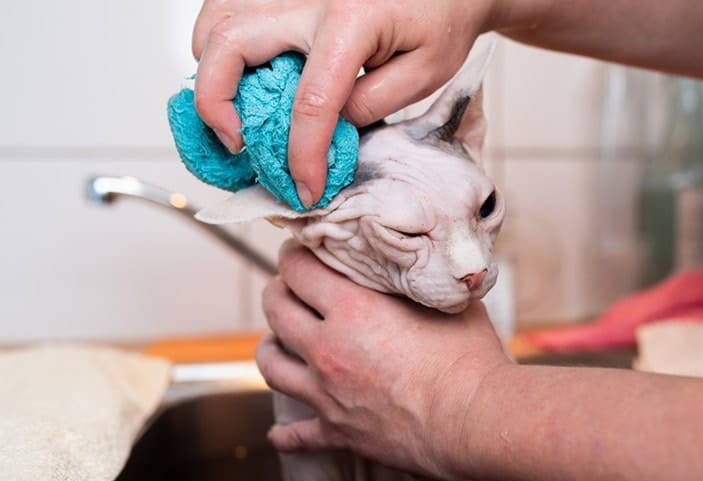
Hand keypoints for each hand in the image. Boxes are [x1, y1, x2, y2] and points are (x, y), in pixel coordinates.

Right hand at [191, 0, 492, 206]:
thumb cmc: (440, 19)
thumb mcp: (423, 73)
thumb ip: (370, 104)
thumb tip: (323, 130)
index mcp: (352, 18)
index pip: (311, 101)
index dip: (302, 155)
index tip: (304, 189)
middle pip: (229, 44)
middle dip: (216, 104)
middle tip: (237, 143)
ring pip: (216, 20)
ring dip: (211, 70)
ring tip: (234, 109)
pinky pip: (228, 9)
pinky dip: (219, 45)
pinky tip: (241, 74)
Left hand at [256, 240, 511, 479]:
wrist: (475, 420)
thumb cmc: (469, 358)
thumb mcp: (444, 300)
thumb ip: (418, 281)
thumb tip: (418, 263)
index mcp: (353, 309)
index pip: (299, 270)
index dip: (294, 254)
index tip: (298, 250)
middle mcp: (329, 348)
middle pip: (277, 311)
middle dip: (277, 291)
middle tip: (286, 285)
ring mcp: (328, 392)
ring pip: (271, 366)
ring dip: (268, 348)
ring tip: (274, 341)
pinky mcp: (338, 431)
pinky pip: (299, 435)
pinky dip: (286, 434)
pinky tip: (277, 434)